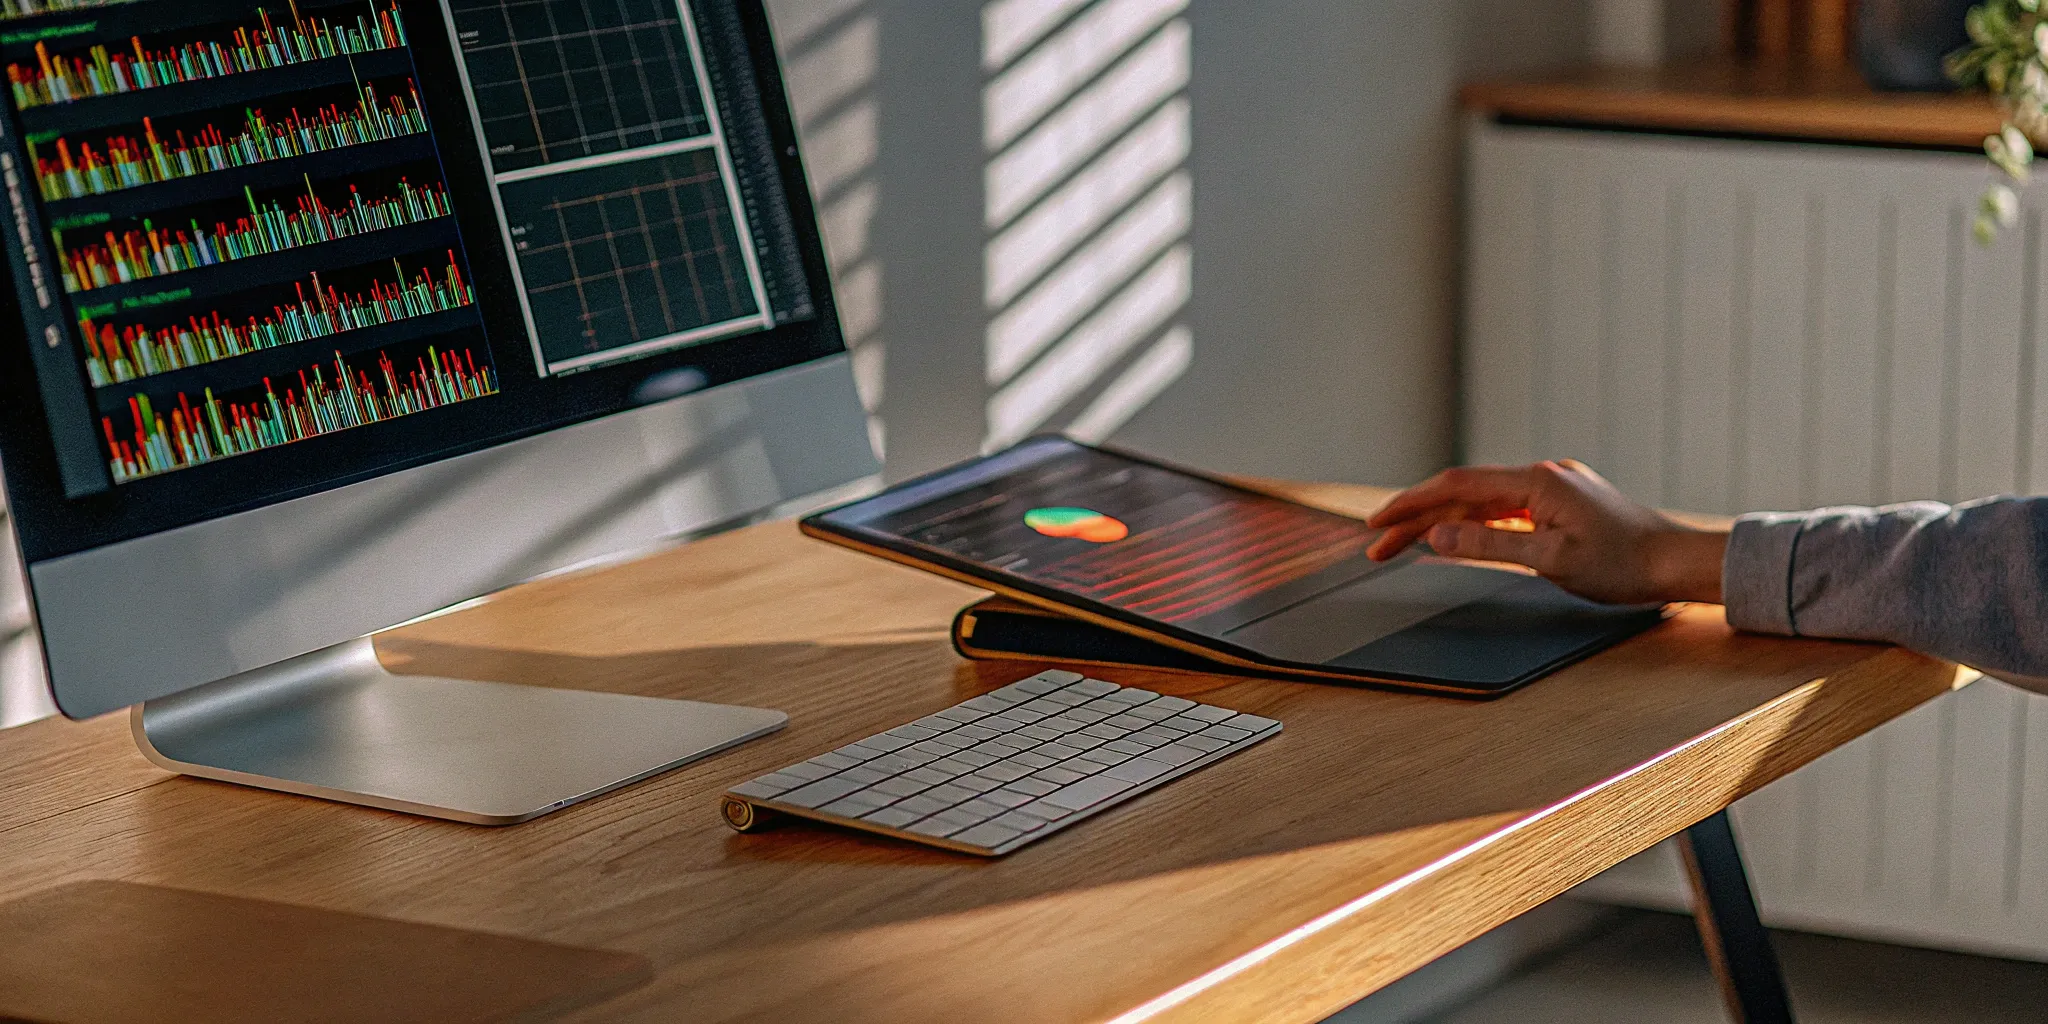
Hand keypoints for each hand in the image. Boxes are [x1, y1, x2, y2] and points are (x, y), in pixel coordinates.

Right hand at [1365, 460, 1726, 604]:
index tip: (1376, 523)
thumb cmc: (1623, 565)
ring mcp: (1552, 488)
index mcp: (1536, 482)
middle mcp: (1541, 476)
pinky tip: (1455, 539)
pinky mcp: (1561, 503)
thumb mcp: (1551, 561)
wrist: (1677, 562)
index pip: (1456, 486)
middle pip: (1463, 493)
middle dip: (1416, 518)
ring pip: (1481, 503)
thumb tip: (1437, 536)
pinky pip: (1503, 510)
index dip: (1411, 504)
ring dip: (1441, 523)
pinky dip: (1472, 524)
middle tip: (1377, 545)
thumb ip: (1489, 545)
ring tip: (1404, 547)